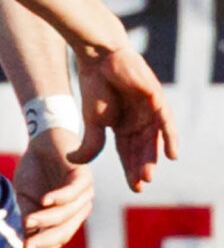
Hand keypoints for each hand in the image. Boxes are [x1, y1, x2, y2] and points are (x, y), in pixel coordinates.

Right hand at [12, 129, 92, 247]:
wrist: (42, 141)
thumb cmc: (35, 171)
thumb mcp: (26, 198)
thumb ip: (29, 218)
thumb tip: (25, 244)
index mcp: (68, 216)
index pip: (59, 238)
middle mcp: (80, 207)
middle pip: (65, 230)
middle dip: (45, 240)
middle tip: (26, 247)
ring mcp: (84, 192)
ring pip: (68, 213)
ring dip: (48, 219)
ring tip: (28, 221)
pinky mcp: (82, 174)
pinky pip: (73, 191)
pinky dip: (60, 197)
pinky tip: (45, 200)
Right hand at [73, 42, 176, 190]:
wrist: (100, 59)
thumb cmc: (95, 86)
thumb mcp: (92, 121)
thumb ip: (91, 143)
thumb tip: (76, 162)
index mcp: (123, 127)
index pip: (129, 153)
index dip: (132, 170)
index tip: (135, 188)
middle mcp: (140, 122)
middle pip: (142, 149)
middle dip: (142, 166)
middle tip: (141, 183)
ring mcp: (150, 111)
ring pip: (154, 139)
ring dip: (152, 157)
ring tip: (148, 174)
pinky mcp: (157, 100)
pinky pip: (167, 123)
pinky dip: (170, 138)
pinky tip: (171, 155)